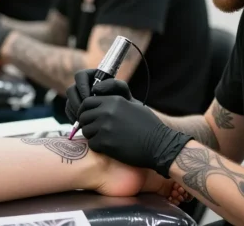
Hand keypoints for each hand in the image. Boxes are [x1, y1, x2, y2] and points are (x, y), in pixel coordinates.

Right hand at [65, 74, 137, 122]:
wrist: (124, 117)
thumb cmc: (124, 102)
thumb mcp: (123, 92)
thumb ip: (114, 85)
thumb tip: (95, 89)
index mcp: (93, 77)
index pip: (80, 76)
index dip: (81, 86)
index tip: (88, 98)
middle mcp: (83, 86)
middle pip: (71, 89)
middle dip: (76, 101)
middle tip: (84, 111)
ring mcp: (78, 98)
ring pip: (69, 101)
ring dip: (74, 110)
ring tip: (83, 119)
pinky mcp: (75, 108)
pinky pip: (68, 111)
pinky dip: (73, 117)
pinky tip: (81, 124)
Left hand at [75, 94, 192, 177]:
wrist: (160, 145)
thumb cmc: (148, 126)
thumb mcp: (133, 105)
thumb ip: (115, 99)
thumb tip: (99, 96)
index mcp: (113, 100)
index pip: (87, 102)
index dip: (86, 111)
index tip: (91, 118)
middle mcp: (107, 111)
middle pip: (83, 116)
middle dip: (87, 124)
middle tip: (96, 131)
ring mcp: (105, 126)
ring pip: (86, 131)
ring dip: (92, 136)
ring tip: (104, 139)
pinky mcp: (105, 142)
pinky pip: (92, 144)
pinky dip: (98, 147)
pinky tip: (108, 148)